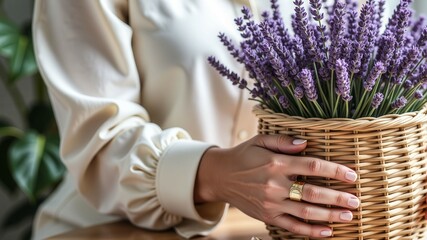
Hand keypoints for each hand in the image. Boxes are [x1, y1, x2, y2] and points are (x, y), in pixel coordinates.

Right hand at [195, 134, 359, 237]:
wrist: (219, 176)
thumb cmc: (243, 156)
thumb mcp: (260, 141)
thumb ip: (283, 141)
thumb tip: (307, 143)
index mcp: (276, 164)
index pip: (312, 166)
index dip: (335, 170)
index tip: (352, 175)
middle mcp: (274, 185)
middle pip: (313, 192)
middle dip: (338, 197)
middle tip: (356, 200)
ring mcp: (271, 203)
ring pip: (306, 212)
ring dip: (330, 215)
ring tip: (349, 216)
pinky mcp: (267, 216)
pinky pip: (292, 226)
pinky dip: (311, 231)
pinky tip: (327, 231)